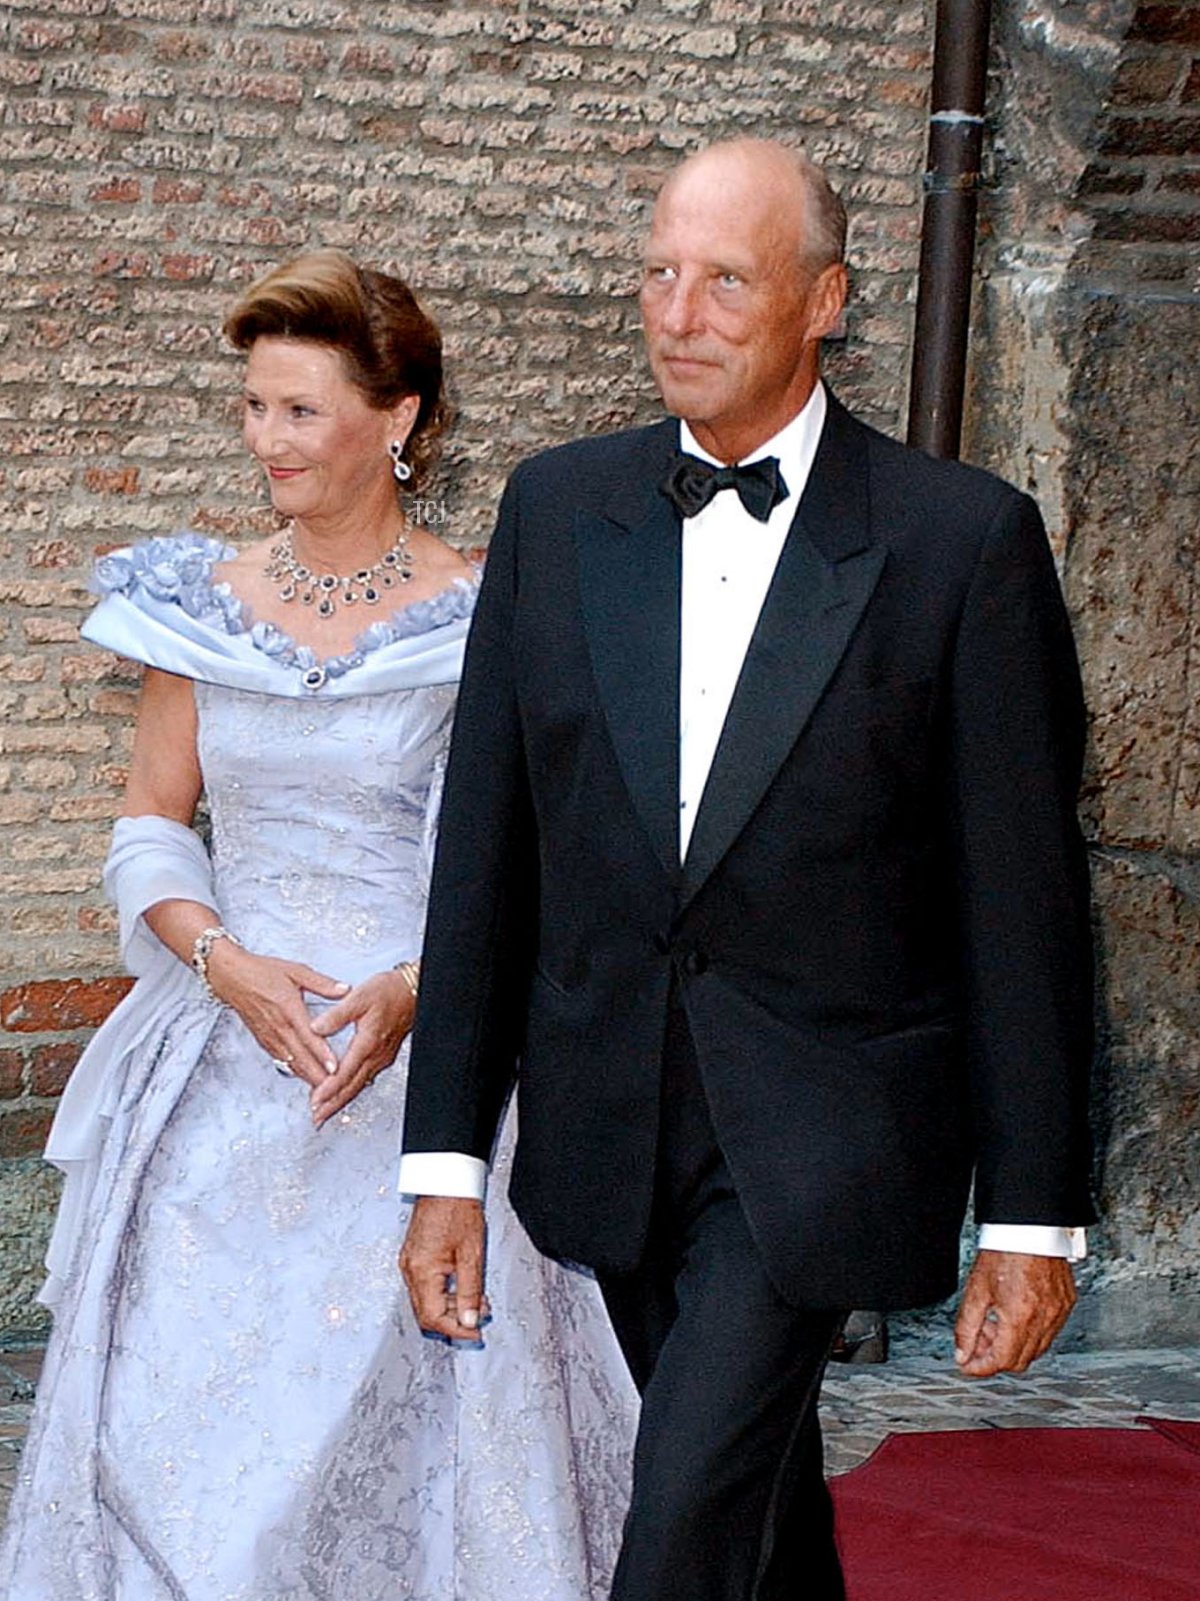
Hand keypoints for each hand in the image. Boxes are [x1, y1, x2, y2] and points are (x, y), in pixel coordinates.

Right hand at [206, 940, 346, 1087]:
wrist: (231, 977)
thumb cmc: (262, 972)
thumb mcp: (296, 971)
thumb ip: (322, 983)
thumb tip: (345, 989)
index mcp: (289, 1009)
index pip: (309, 1036)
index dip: (322, 1054)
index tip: (335, 1068)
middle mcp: (279, 1027)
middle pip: (301, 1057)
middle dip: (318, 1075)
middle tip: (335, 1089)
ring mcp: (270, 1036)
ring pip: (291, 1063)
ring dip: (307, 1078)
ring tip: (324, 1091)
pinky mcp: (264, 1040)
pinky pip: (281, 1060)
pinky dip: (295, 1071)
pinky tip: (305, 1078)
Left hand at [307, 970, 416, 1126]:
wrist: (413, 991)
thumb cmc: (390, 992)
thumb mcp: (359, 997)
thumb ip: (336, 1015)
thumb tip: (316, 1027)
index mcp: (368, 1042)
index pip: (345, 1073)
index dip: (329, 1089)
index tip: (315, 1101)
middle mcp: (376, 1054)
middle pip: (352, 1087)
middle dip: (333, 1105)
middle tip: (317, 1118)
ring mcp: (381, 1057)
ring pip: (359, 1086)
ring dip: (342, 1101)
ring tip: (326, 1112)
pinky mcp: (384, 1056)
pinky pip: (366, 1079)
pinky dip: (352, 1090)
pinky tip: (345, 1092)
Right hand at [399, 1196, 487, 1341]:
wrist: (446, 1182)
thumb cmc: (458, 1210)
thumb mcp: (471, 1254)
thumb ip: (470, 1291)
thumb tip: (470, 1321)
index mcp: (422, 1271)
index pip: (433, 1318)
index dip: (456, 1330)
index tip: (475, 1333)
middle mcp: (410, 1270)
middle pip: (427, 1313)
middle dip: (455, 1320)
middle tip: (480, 1315)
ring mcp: (410, 1263)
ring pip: (426, 1301)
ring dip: (451, 1306)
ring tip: (477, 1299)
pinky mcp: (414, 1256)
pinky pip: (425, 1286)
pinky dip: (444, 1293)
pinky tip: (463, 1286)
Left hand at [954, 1249, 1076, 1377]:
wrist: (1029, 1226)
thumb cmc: (1003, 1250)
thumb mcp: (976, 1290)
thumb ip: (967, 1327)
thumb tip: (962, 1353)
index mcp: (1019, 1317)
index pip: (1001, 1361)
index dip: (980, 1367)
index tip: (967, 1365)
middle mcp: (1043, 1319)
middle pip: (1019, 1361)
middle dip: (995, 1356)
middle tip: (978, 1342)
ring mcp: (1058, 1313)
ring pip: (1036, 1350)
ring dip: (1013, 1346)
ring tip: (995, 1324)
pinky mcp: (1066, 1304)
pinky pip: (1049, 1333)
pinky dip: (1030, 1333)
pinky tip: (1014, 1316)